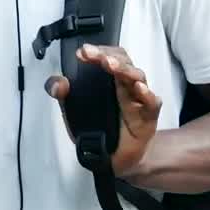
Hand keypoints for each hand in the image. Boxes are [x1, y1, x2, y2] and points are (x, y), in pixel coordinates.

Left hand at [45, 44, 162, 176]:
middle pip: (123, 62)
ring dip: (124, 69)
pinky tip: (138, 88)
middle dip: (108, 55)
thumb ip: (63, 94)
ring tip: (110, 64)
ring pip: (137, 77)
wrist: (112, 157)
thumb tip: (57, 83)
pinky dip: (147, 94)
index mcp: (110, 80)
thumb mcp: (74, 110)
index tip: (82, 52)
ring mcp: (138, 100)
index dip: (98, 51)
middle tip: (94, 55)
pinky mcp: (147, 118)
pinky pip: (151, 103)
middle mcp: (125, 86)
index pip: (109, 57)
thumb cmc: (99, 127)